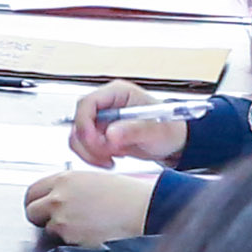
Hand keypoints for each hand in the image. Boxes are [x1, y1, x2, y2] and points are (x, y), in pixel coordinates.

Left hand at [20, 162, 157, 247]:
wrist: (145, 211)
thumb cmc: (127, 196)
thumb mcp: (93, 180)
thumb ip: (69, 188)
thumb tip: (56, 197)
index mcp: (64, 179)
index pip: (32, 191)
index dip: (38, 202)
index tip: (42, 208)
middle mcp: (58, 197)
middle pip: (32, 211)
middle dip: (42, 218)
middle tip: (59, 221)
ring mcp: (62, 219)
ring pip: (48, 229)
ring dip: (61, 231)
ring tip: (85, 226)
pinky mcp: (70, 237)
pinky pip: (62, 243)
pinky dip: (72, 242)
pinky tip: (90, 234)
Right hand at [67, 85, 186, 166]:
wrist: (173, 144)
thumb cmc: (169, 129)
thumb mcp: (155, 130)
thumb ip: (134, 130)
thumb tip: (110, 134)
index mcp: (117, 93)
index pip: (87, 103)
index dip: (85, 123)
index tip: (94, 142)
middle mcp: (106, 104)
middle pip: (79, 122)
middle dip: (90, 143)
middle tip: (108, 153)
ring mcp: (101, 120)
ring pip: (78, 137)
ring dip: (90, 152)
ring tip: (111, 158)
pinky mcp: (100, 134)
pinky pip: (84, 146)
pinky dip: (93, 156)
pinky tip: (111, 158)